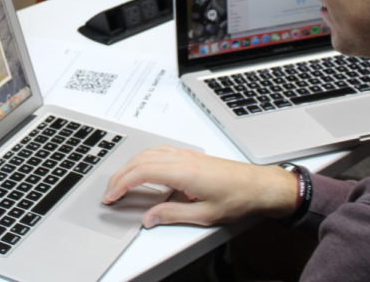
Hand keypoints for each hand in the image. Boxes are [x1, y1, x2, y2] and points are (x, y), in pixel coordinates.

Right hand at [102, 145, 296, 228]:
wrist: (260, 185)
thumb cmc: (238, 198)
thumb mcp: (204, 215)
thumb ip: (172, 214)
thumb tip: (148, 217)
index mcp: (183, 172)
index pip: (141, 173)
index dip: (121, 184)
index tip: (111, 196)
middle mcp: (182, 158)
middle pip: (140, 161)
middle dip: (120, 176)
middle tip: (109, 192)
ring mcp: (186, 154)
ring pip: (147, 153)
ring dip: (130, 166)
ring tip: (120, 182)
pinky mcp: (190, 156)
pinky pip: (159, 152)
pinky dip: (143, 159)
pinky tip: (142, 169)